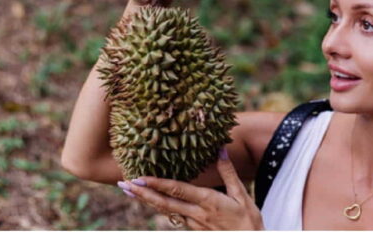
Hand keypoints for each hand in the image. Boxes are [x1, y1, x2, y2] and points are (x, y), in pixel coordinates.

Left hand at [118, 148, 264, 229]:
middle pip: (164, 203)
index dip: (157, 184)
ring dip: (147, 201)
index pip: (177, 191)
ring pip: (165, 211)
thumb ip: (228, 171)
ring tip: (130, 192)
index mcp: (207, 202)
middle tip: (124, 184)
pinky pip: (174, 216)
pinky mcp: (195, 229)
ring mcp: (193, 224)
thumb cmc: (248, 220)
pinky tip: (151, 201)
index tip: (140, 178)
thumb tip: (220, 149)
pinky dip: (160, 207)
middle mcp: (196, 214)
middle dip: (142, 193)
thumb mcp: (241, 194)